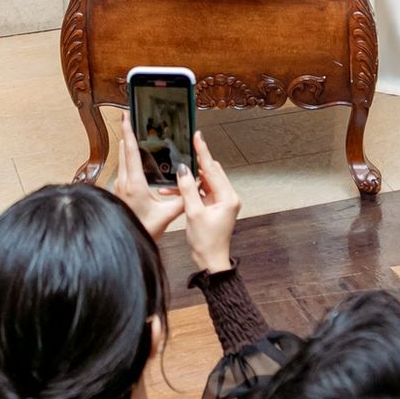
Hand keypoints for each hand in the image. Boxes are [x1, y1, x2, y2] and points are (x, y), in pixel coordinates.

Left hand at [114, 113, 185, 241]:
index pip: (130, 150)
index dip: (128, 131)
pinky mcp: (119, 192)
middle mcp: (123, 182)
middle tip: (130, 117)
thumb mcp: (166, 215)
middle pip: (123, 151)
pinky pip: (123, 169)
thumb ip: (183, 198)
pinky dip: (127, 158)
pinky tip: (135, 158)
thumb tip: (195, 184)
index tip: (126, 116)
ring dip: (126, 145)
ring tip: (133, 133)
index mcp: (134, 183)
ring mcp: (119, 187)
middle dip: (127, 133)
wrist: (123, 243)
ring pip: (122, 159)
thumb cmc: (142, 231)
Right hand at [178, 131, 240, 273]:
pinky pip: (201, 192)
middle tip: (183, 151)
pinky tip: (173, 191)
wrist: (210, 262)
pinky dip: (189, 191)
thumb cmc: (206, 242)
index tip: (198, 137)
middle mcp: (227, 196)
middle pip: (210, 173)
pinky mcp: (214, 207)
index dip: (203, 152)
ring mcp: (221, 202)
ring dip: (188, 181)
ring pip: (204, 182)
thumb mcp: (194, 213)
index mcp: (228, 196)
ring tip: (172, 176)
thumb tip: (183, 169)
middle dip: (194, 165)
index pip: (212, 169)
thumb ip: (188, 189)